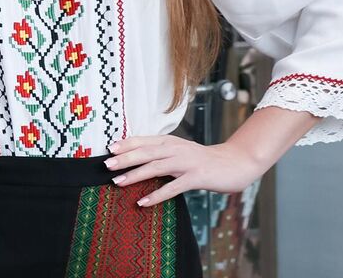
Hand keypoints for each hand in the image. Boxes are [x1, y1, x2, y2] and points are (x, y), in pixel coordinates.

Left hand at [105, 134, 267, 206]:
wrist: (235, 163)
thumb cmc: (203, 160)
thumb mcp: (180, 151)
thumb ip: (161, 153)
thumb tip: (135, 158)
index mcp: (171, 142)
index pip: (144, 140)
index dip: (126, 143)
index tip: (109, 149)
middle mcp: (177, 149)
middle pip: (146, 152)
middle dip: (125, 158)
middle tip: (106, 165)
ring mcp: (187, 163)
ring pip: (157, 167)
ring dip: (136, 175)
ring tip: (118, 182)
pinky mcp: (196, 177)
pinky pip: (173, 187)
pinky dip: (157, 195)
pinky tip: (143, 202)